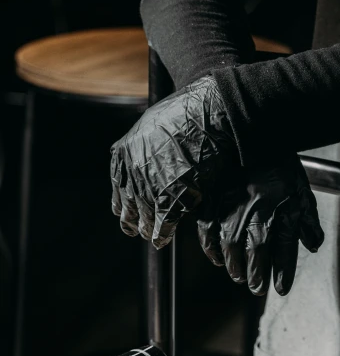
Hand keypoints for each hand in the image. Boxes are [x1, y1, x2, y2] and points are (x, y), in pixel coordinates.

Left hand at [110, 76, 235, 248]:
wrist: (205, 117)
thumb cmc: (184, 115)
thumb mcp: (148, 125)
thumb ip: (139, 145)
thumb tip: (136, 153)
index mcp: (123, 156)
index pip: (118, 189)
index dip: (123, 204)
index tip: (127, 212)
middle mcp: (131, 175)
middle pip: (128, 208)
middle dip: (133, 222)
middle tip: (137, 229)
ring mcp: (149, 189)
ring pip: (144, 219)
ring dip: (148, 231)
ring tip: (153, 237)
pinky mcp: (169, 200)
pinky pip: (162, 225)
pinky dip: (162, 235)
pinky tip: (163, 240)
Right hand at [197, 156, 323, 295]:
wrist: (254, 132)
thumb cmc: (280, 163)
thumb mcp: (301, 190)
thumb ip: (308, 219)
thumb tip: (314, 244)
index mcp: (282, 208)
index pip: (284, 250)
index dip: (282, 272)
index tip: (281, 288)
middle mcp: (257, 211)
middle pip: (255, 253)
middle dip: (256, 274)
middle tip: (255, 287)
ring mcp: (233, 206)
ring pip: (230, 245)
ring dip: (235, 265)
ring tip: (238, 275)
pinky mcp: (213, 199)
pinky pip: (208, 229)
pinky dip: (210, 247)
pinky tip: (216, 257)